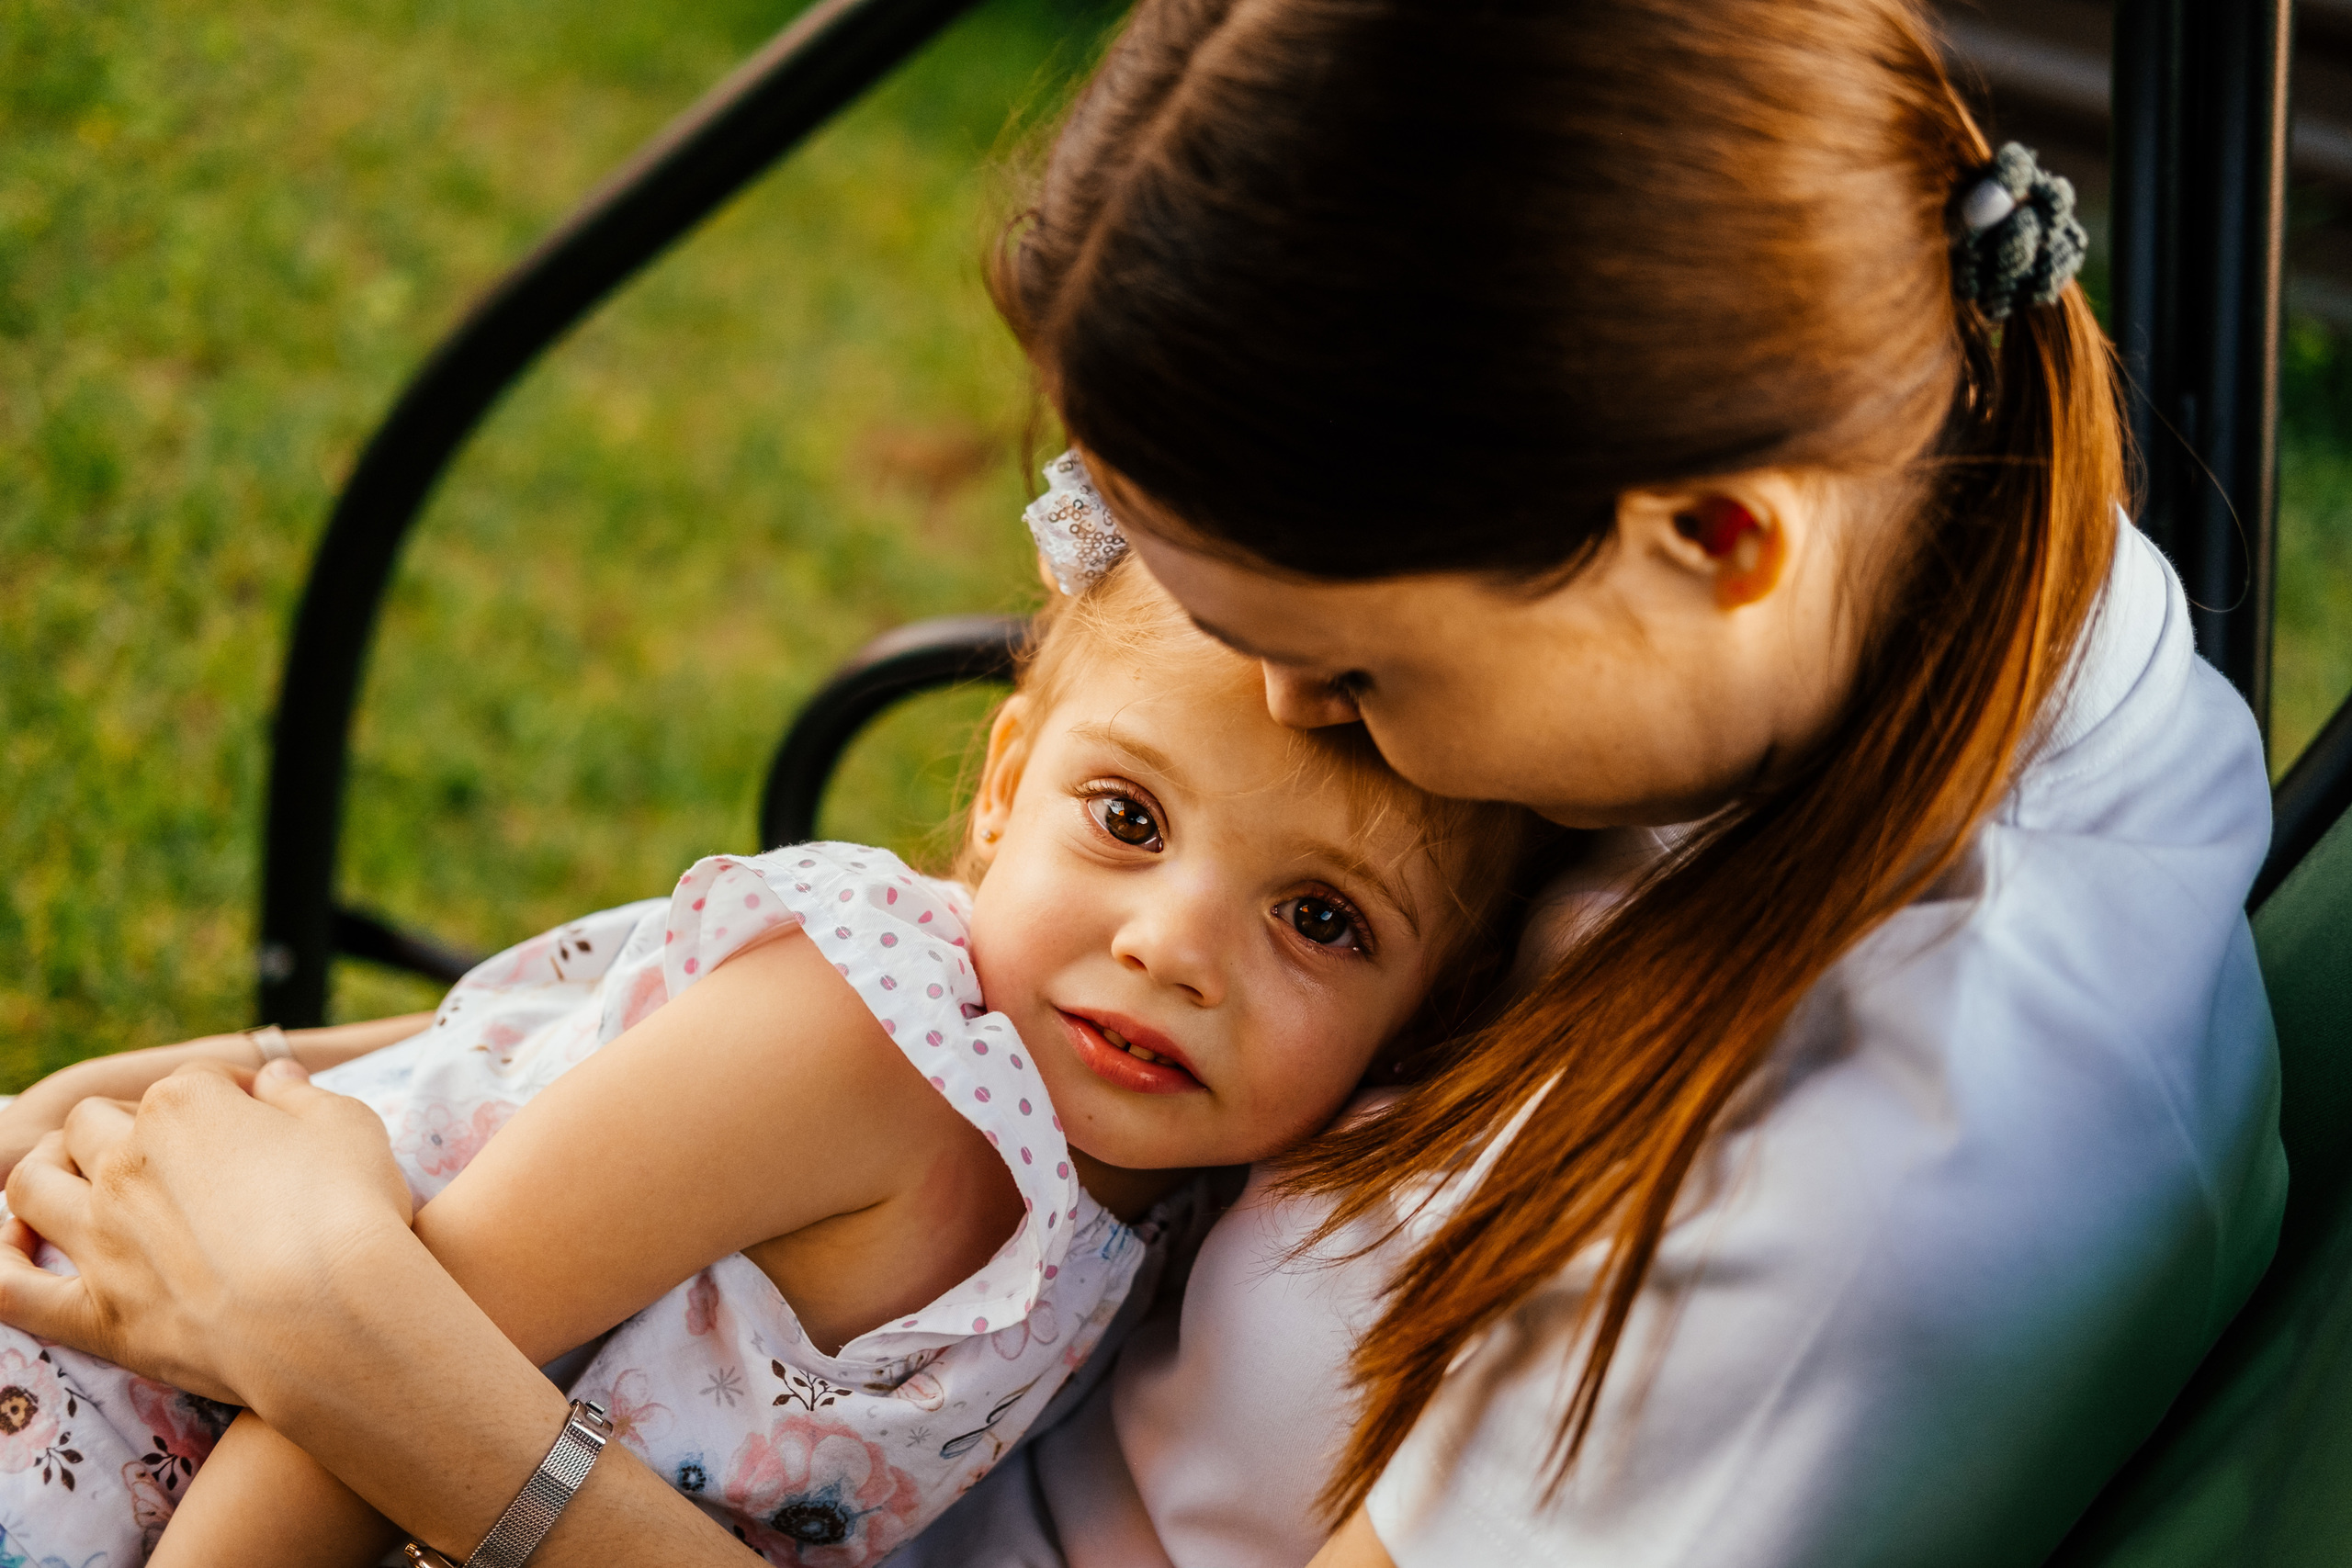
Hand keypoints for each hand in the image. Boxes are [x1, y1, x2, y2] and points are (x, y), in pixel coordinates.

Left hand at [0, 1060, 414, 1403]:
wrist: (329, 1316)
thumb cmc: (353, 1210)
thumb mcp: (349, 1125)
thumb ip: (302, 1095)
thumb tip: (276, 1077)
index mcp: (186, 1105)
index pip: (193, 1081)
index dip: (230, 1097)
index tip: (262, 1123)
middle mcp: (127, 1160)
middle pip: (96, 1123)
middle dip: (125, 1128)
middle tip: (171, 1158)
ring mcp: (100, 1237)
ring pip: (31, 1185)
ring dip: (45, 1174)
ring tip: (73, 1183)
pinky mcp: (95, 1311)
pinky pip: (12, 1287)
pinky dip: (3, 1263)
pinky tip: (16, 1250)